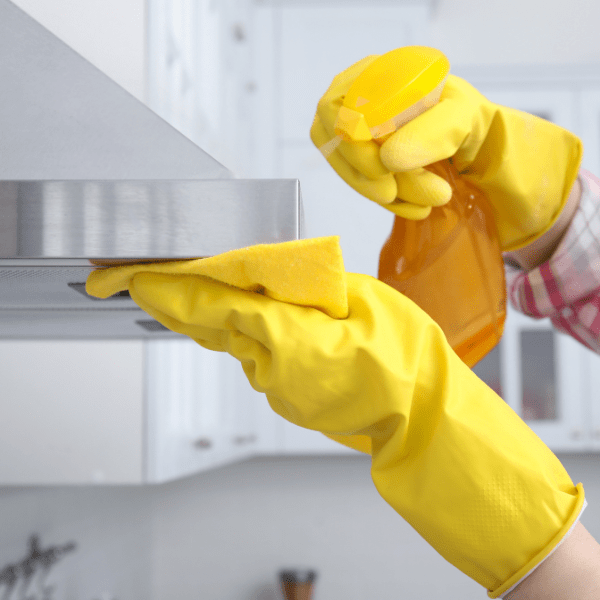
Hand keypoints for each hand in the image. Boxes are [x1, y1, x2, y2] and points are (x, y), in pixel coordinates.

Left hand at [88, 258, 584, 597]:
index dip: (165, 287)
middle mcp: (269, 366)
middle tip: (129, 276)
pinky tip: (245, 316)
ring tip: (189, 283)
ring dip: (208, 313)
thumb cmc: (404, 356)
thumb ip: (305, 290)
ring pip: (230, 340)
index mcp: (287, 336)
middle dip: (168, 299)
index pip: (211, 303)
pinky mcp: (284, 395)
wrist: (422, 416)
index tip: (126, 275)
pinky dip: (240, 332)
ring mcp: (275, 386)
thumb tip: (268, 280)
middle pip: (207, 324)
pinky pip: (252, 355)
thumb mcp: (359, 302)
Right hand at [311, 58, 582, 250]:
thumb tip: (388, 158)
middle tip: (408, 195)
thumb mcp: (465, 118)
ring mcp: (359, 134)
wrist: (486, 153)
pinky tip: (418, 209)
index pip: (338, 109)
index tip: (385, 171)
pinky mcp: (366, 164)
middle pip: (334, 143)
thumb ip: (434, 131)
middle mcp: (360, 100)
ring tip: (429, 202)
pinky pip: (361, 186)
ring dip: (382, 193)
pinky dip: (389, 204)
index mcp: (378, 74)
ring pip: (345, 169)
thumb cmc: (475, 124)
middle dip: (367, 176)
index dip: (353, 146)